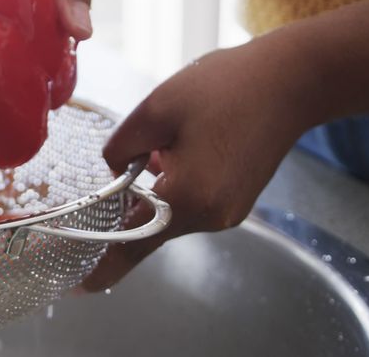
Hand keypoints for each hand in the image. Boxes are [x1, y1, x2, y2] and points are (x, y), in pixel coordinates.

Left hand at [83, 40, 315, 290]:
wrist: (291, 82)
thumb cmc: (224, 88)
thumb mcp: (155, 110)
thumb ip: (119, 148)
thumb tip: (111, 172)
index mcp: (186, 199)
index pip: (131, 247)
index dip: (101, 267)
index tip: (76, 287)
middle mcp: (209, 217)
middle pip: (147, 225)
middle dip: (128, 198)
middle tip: (129, 157)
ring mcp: (227, 214)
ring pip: (168, 211)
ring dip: (153, 186)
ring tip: (167, 137)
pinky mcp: (236, 203)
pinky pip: (190, 203)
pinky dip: (175, 183)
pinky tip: (185, 144)